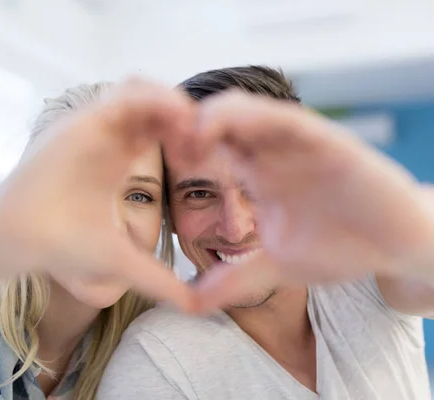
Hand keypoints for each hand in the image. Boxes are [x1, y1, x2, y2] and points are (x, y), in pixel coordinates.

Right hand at [0, 79, 197, 309]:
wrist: (19, 239)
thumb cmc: (63, 246)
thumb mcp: (123, 260)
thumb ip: (158, 279)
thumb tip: (195, 308)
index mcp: (117, 158)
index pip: (158, 128)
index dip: (186, 137)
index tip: (202, 160)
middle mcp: (107, 137)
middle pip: (155, 105)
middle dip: (185, 118)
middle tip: (203, 144)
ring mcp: (94, 125)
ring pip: (143, 91)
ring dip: (174, 104)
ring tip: (192, 133)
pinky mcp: (83, 120)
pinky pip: (126, 94)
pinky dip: (157, 100)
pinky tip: (178, 123)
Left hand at [192, 91, 433, 309]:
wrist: (396, 248)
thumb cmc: (340, 247)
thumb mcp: (275, 266)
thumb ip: (235, 279)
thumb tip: (192, 304)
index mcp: (256, 173)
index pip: (209, 146)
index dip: (180, 150)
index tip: (160, 167)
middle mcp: (272, 152)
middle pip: (218, 120)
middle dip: (186, 127)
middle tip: (169, 148)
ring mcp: (298, 144)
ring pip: (247, 110)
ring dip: (214, 117)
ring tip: (192, 139)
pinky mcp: (328, 142)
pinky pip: (287, 120)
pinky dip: (257, 119)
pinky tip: (236, 130)